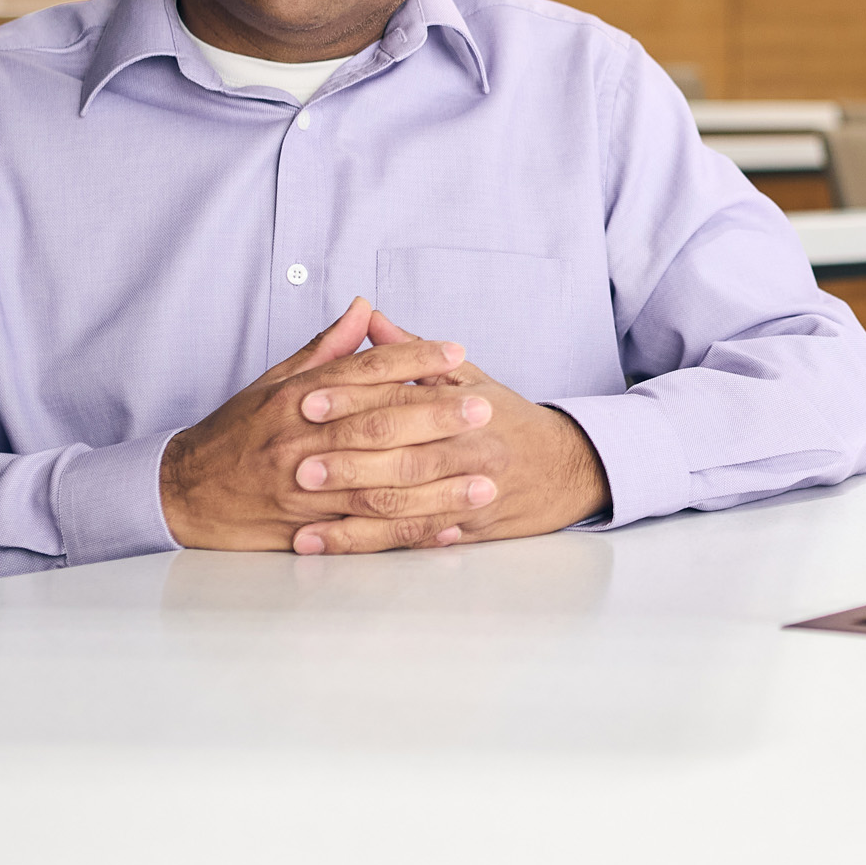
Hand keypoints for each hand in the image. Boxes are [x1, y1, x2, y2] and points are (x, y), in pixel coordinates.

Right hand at [159, 298, 481, 550]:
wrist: (183, 493)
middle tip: (483, 408)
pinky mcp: (308, 528)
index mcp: (296, 398)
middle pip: (378, 424)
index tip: (455, 351)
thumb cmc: (234, 434)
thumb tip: (364, 309)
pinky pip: (367, 532)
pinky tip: (447, 528)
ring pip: (381, 484)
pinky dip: (409, 532)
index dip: (412, 358)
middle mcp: (302, 440)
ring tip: (483, 479)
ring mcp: (306, 488)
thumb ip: (325, 349)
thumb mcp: (272, 383)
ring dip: (437, 485)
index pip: (363, 371)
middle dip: (435, 417)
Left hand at [285, 307, 611, 554]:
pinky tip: (333, 545)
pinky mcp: (467, 530)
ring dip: (350, 517)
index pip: (399, 400)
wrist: (567, 467)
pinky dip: (370, 546)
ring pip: (404, 507)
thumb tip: (370, 318)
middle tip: (298, 467)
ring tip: (302, 520)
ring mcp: (470, 496)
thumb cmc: (511, 420)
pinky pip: (413, 540)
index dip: (352, 400)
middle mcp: (469, 452)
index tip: (307, 401)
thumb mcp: (469, 377)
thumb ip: (413, 354)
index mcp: (465, 408)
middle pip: (400, 458)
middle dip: (347, 464)